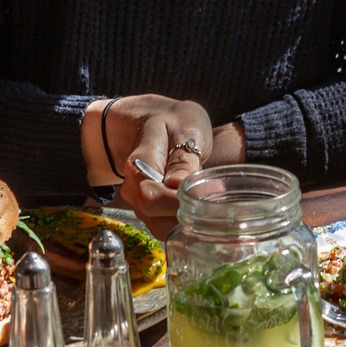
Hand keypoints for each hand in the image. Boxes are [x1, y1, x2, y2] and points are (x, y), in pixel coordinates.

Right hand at [81, 94, 211, 237]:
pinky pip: (164, 225)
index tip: (206, 195)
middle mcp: (132, 187)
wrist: (151, 121)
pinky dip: (183, 222)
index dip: (177, 203)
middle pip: (153, 216)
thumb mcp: (186, 130)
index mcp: (139, 164)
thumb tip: (178, 185)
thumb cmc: (173, 122)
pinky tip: (199, 208)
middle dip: (185, 216)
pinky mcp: (148, 210)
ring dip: (186, 221)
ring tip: (208, 202)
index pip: (151, 196)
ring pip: (159, 226)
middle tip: (213, 202)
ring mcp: (137, 200)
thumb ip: (183, 158)